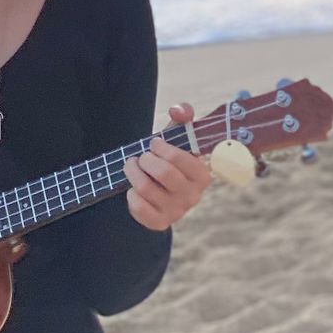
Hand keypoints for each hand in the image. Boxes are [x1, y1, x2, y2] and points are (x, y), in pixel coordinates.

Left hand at [125, 102, 211, 231]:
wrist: (160, 187)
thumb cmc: (170, 158)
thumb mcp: (177, 135)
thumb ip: (183, 116)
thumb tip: (178, 110)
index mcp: (202, 175)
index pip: (179, 158)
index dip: (161, 148)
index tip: (154, 143)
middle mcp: (193, 196)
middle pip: (163, 173)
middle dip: (145, 159)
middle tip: (141, 157)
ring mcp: (177, 211)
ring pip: (146, 188)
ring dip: (133, 172)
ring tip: (132, 167)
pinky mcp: (160, 222)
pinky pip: (139, 208)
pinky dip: (131, 195)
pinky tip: (133, 189)